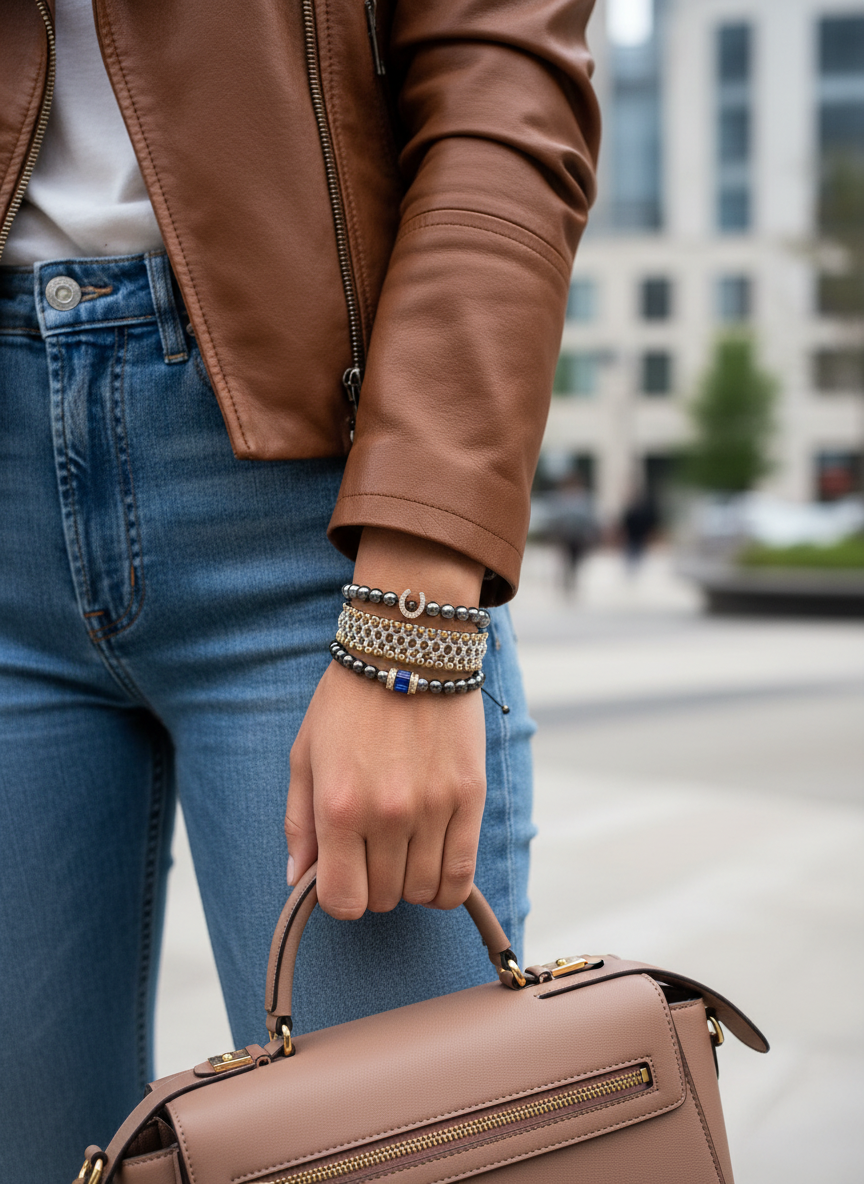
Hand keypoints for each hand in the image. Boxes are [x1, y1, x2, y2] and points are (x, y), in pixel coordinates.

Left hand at [285, 661, 485, 916]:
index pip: (343, 901)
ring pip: (423, 891)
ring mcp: (433, 808)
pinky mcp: (470, 797)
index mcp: (339, 806)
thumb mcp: (305, 754)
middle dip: (375, 885)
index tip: (343, 874)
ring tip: (404, 850)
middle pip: (385, 899)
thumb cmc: (348, 701)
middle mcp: (387, 814)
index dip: (341, 897)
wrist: (407, 648)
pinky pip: (462, 874)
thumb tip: (297, 879)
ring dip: (410, 882)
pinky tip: (435, 869)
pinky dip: (447, 887)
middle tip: (373, 852)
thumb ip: (299, 823)